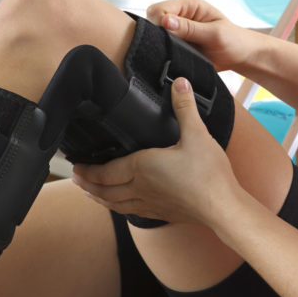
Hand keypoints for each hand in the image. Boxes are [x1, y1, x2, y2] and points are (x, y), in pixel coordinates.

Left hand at [71, 78, 240, 225]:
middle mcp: (141, 188)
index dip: (88, 170)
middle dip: (87, 184)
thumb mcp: (197, 134)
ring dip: (99, 198)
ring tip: (89, 194)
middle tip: (75, 178)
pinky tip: (120, 206)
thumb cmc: (208, 174)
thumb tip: (179, 83)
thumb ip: (185, 107)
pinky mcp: (161, 213)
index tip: (75, 166)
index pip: (105, 171)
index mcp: (143, 168)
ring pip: (115, 204)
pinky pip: (131, 212)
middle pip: (105, 190)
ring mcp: (150, 203)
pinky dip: (118, 208)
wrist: (222, 207)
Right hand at [146, 0, 253, 71]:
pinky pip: (160, 46)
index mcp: (188, 4)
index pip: (160, 9)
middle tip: (175, 46)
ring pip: (154, 34)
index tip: (170, 37)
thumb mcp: (214, 33)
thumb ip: (190, 28)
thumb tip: (166, 21)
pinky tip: (175, 57)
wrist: (240, 56)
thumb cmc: (233, 40)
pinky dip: (164, 52)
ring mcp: (176, 29)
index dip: (160, 23)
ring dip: (161, 44)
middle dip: (158, 34)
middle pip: (153, 20)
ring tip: (179, 52)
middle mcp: (180, 14)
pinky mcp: (176, 42)